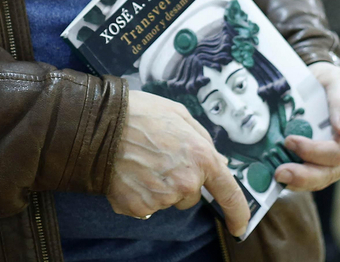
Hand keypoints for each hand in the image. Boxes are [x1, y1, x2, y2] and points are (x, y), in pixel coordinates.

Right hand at [106, 90, 251, 237]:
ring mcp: (163, 198)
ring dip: (158, 186)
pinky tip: (129, 173)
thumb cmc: (138, 114)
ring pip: (168, 199)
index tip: (239, 225)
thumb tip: (219, 161)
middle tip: (158, 156)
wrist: (99, 125)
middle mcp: (186, 182)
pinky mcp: (140, 207)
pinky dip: (138, 192)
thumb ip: (203, 140)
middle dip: (180, 180)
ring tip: (140, 161)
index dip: (238, 212)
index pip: (229, 193)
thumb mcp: (179, 115)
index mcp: (201, 157)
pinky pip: (146, 205)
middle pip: (191, 195)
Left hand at [274, 62, 339, 190]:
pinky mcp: (326, 165)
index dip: (316, 151)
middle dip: (305, 174)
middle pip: (332, 170)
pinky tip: (282, 178)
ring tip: (278, 176)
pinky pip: (314, 179)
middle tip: (281, 171)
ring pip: (323, 179)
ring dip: (300, 181)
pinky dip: (298, 181)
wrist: (318, 83)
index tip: (290, 141)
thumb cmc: (330, 81)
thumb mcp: (338, 80)